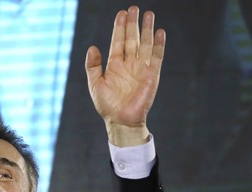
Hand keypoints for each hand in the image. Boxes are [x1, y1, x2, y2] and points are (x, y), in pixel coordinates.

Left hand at [86, 6, 165, 146]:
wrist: (120, 120)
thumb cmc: (107, 105)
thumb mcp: (95, 84)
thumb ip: (93, 66)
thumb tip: (92, 47)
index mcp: (114, 65)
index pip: (118, 41)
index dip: (119, 27)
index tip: (122, 13)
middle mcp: (129, 64)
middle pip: (132, 39)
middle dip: (133, 24)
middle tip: (134, 8)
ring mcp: (141, 68)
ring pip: (145, 44)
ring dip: (147, 30)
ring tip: (149, 14)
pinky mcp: (152, 75)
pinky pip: (156, 57)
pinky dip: (158, 45)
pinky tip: (159, 32)